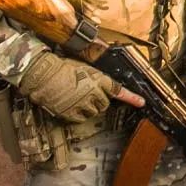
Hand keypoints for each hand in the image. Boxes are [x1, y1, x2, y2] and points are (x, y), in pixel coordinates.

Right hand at [18, 52, 143, 122]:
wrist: (44, 74)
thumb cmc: (61, 66)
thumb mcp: (83, 66)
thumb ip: (95, 77)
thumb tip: (101, 83)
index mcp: (98, 79)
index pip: (118, 90)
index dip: (132, 97)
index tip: (141, 102)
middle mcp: (93, 93)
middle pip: (105, 104)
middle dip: (99, 101)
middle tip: (88, 94)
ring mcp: (83, 104)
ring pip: (94, 112)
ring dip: (88, 108)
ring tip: (76, 97)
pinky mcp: (72, 113)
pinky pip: (81, 118)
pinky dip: (77, 114)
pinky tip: (70, 105)